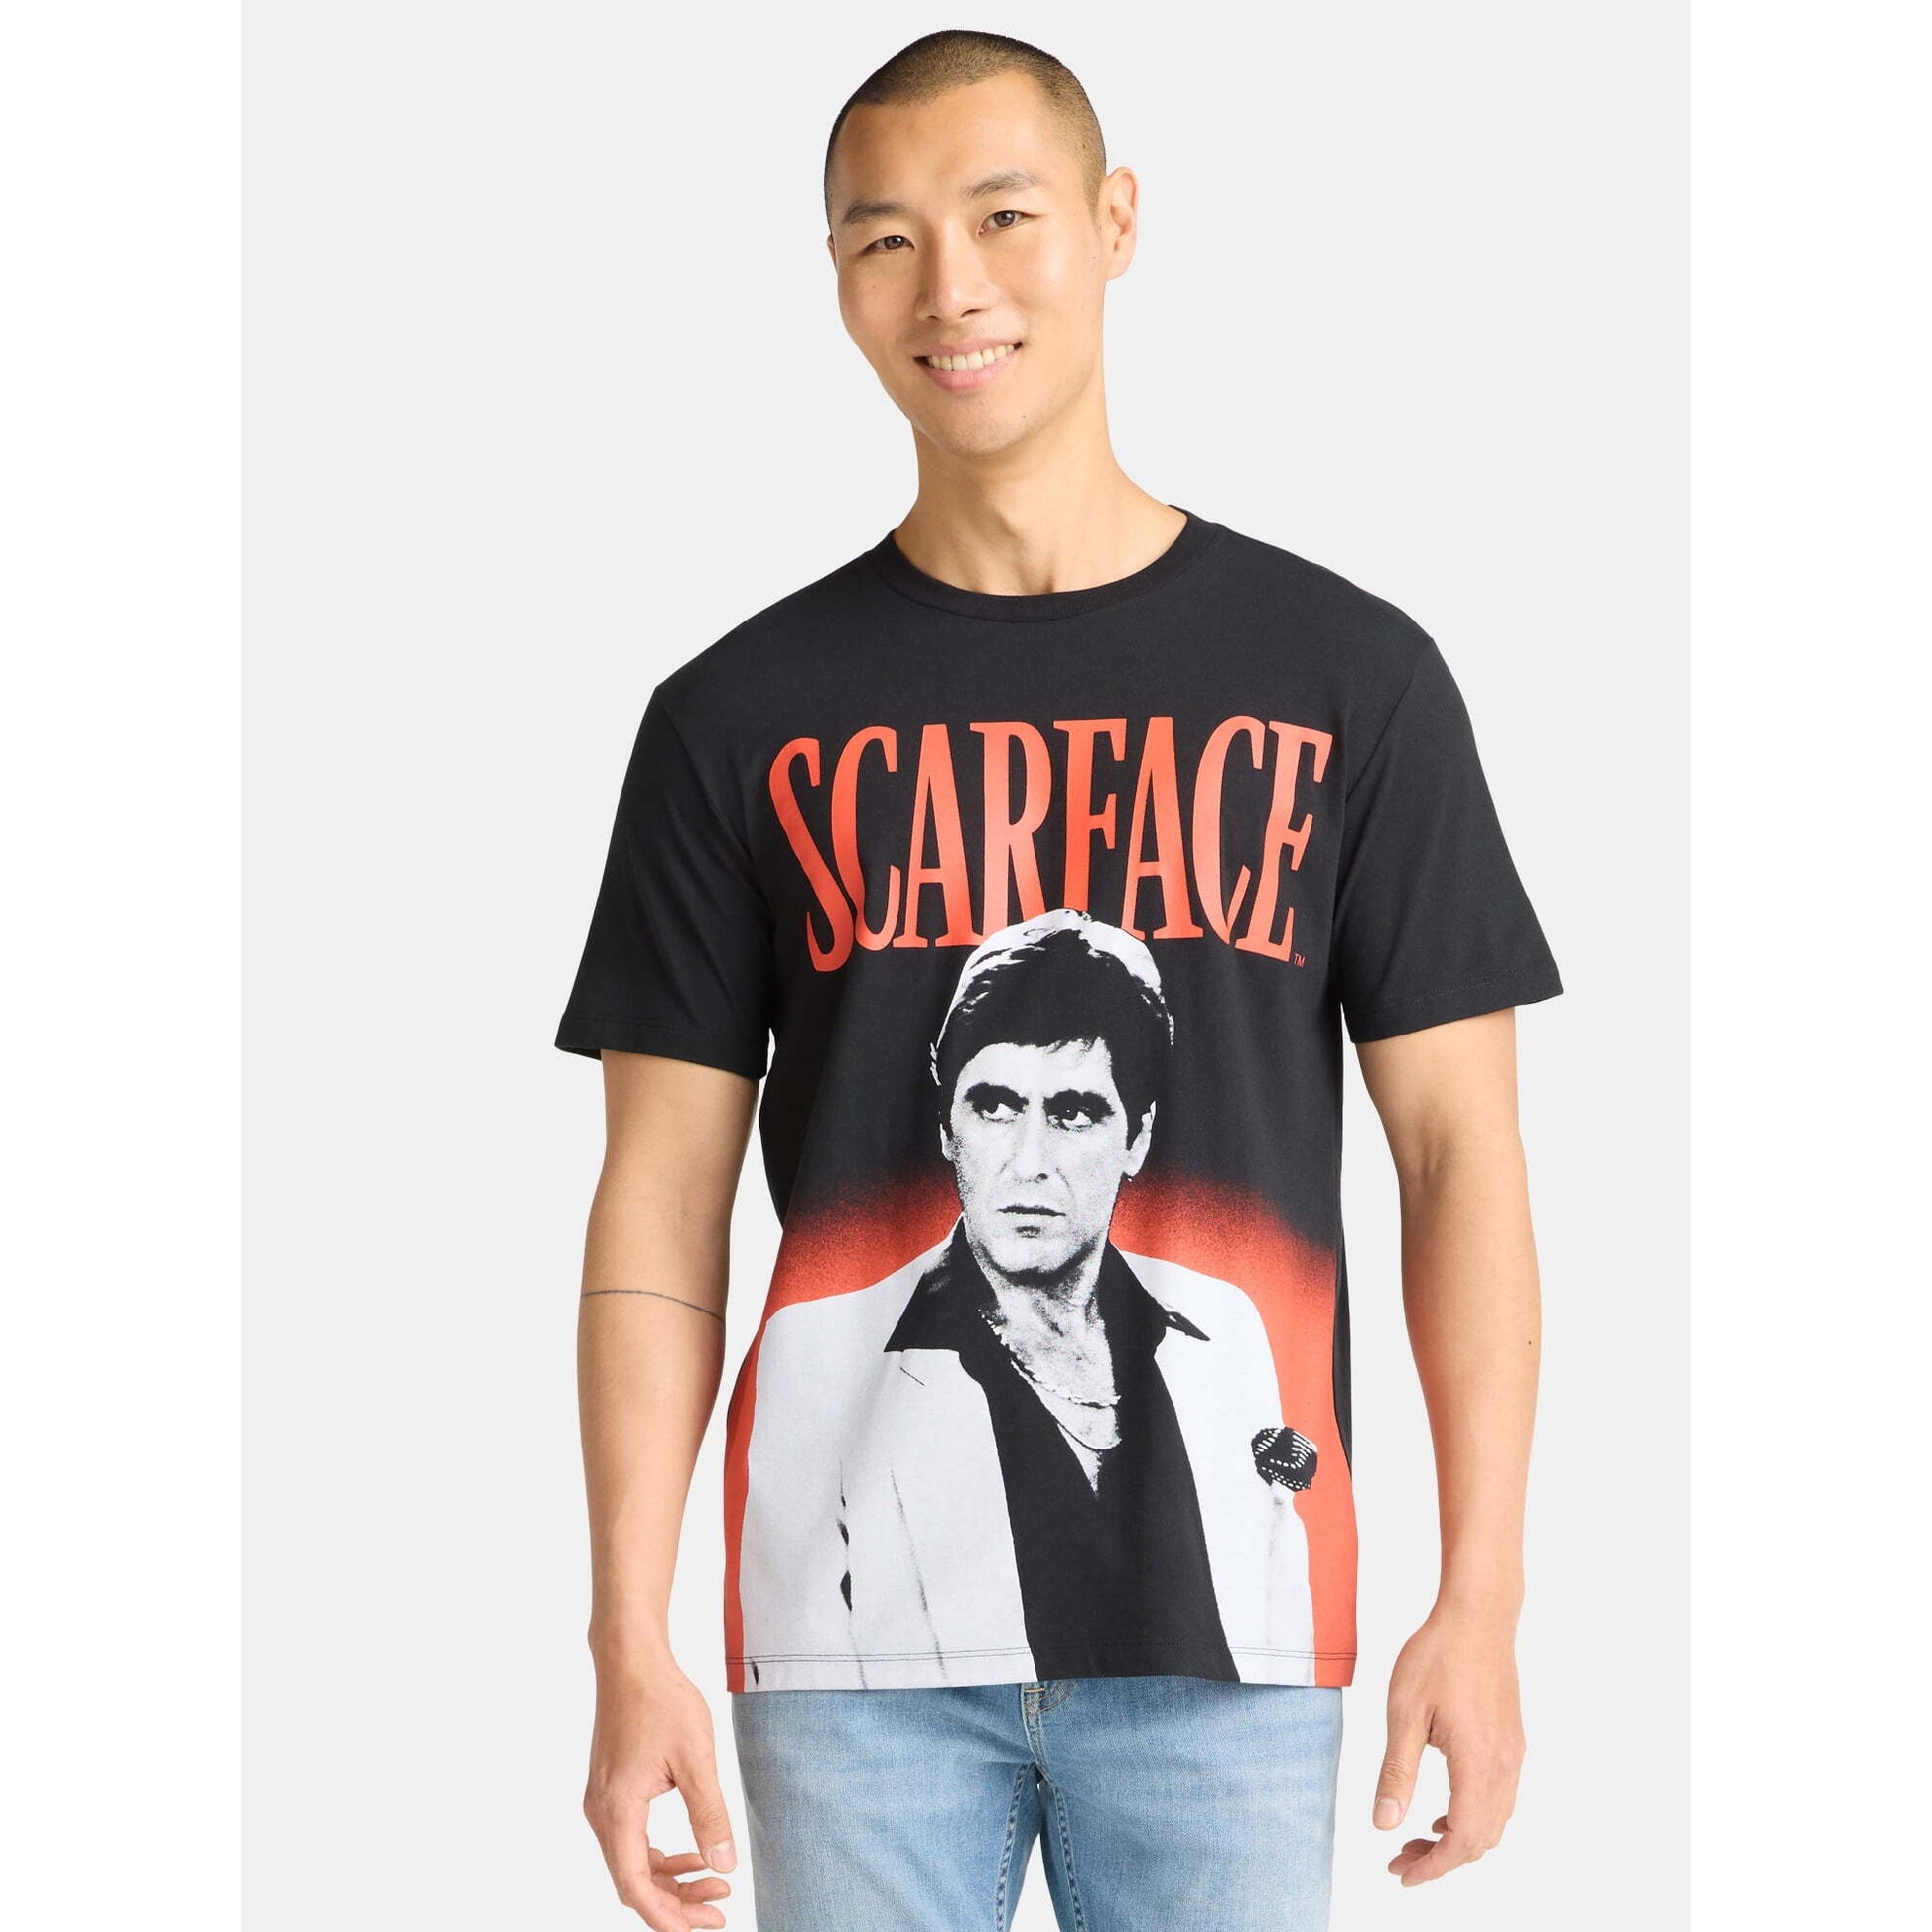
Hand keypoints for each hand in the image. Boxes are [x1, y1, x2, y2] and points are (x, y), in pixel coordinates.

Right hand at [584, 1660, 737, 1928]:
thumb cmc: (662, 1701)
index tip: (704, 1924)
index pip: (634, 1886)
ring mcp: (603, 1803)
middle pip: (632, 1882)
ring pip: (632, 1864)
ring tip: (714, 1883)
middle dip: (675, 1902)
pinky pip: (632, 1841)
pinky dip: (661, 1856)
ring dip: (670, 1880)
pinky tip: (693, 1853)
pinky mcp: (611, 1791)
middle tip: (719, 1909)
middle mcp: (602, 1813)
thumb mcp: (696, 1758)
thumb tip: (724, 1866)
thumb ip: (710, 1815)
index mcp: (618, 1810)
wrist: (631, 1660)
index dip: (667, 1916)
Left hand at [1372, 1605, 1524, 1885]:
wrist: (1477, 1616)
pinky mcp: (1511, 1743)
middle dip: (1441, 1860)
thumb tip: (1385, 1823)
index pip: (1461, 1838)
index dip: (1433, 1867)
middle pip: (1480, 1839)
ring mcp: (1512, 1755)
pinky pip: (1499, 1799)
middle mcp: (1504, 1766)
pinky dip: (1472, 1819)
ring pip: (1493, 1822)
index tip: (1401, 1874)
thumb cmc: (1437, 1656)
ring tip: (1415, 1841)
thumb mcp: (1404, 1712)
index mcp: (1478, 1763)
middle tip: (1399, 1861)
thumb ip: (1397, 1772)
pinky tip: (1442, 1812)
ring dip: (1457, 1841)